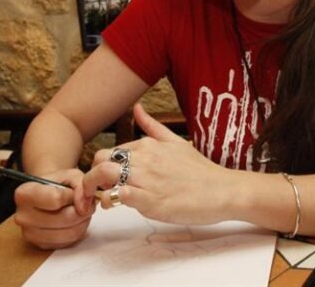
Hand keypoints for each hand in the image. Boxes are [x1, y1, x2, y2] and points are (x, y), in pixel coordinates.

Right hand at [14, 168, 96, 248]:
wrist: (48, 196)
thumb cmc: (57, 184)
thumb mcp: (71, 175)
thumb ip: (81, 186)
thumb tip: (84, 208)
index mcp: (24, 193)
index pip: (56, 199)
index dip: (71, 195)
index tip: (70, 191)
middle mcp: (23, 216)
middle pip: (65, 218)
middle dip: (81, 210)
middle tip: (83, 202)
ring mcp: (31, 234)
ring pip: (71, 233)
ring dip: (83, 221)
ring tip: (80, 211)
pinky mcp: (42, 246)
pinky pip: (70, 241)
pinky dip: (78, 230)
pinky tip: (74, 221)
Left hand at [84, 103, 233, 224]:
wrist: (223, 190)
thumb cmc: (201, 171)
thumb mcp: (176, 142)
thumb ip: (153, 127)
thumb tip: (136, 107)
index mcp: (147, 145)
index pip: (108, 152)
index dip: (101, 168)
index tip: (105, 181)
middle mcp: (144, 158)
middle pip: (99, 161)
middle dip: (91, 177)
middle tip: (99, 191)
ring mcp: (146, 178)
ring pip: (103, 176)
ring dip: (95, 189)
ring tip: (104, 200)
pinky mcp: (150, 200)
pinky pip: (117, 195)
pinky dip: (110, 200)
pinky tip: (117, 205)